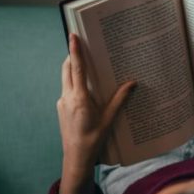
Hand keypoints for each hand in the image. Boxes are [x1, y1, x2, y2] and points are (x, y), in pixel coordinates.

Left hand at [57, 34, 134, 193]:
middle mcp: (67, 97)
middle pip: (67, 69)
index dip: (75, 50)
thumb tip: (132, 84)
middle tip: (81, 45)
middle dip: (73, 56)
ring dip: (73, 69)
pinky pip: (67, 90)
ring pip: (65, 79)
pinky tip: (86, 88)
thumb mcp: (109, 120)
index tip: (73, 36)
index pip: (76, 68)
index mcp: (79, 98)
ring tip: (86, 65)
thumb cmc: (93, 140)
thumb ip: (119, 100)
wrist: (76, 158)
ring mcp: (62, 103)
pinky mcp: (61, 108)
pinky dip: (74, 83)